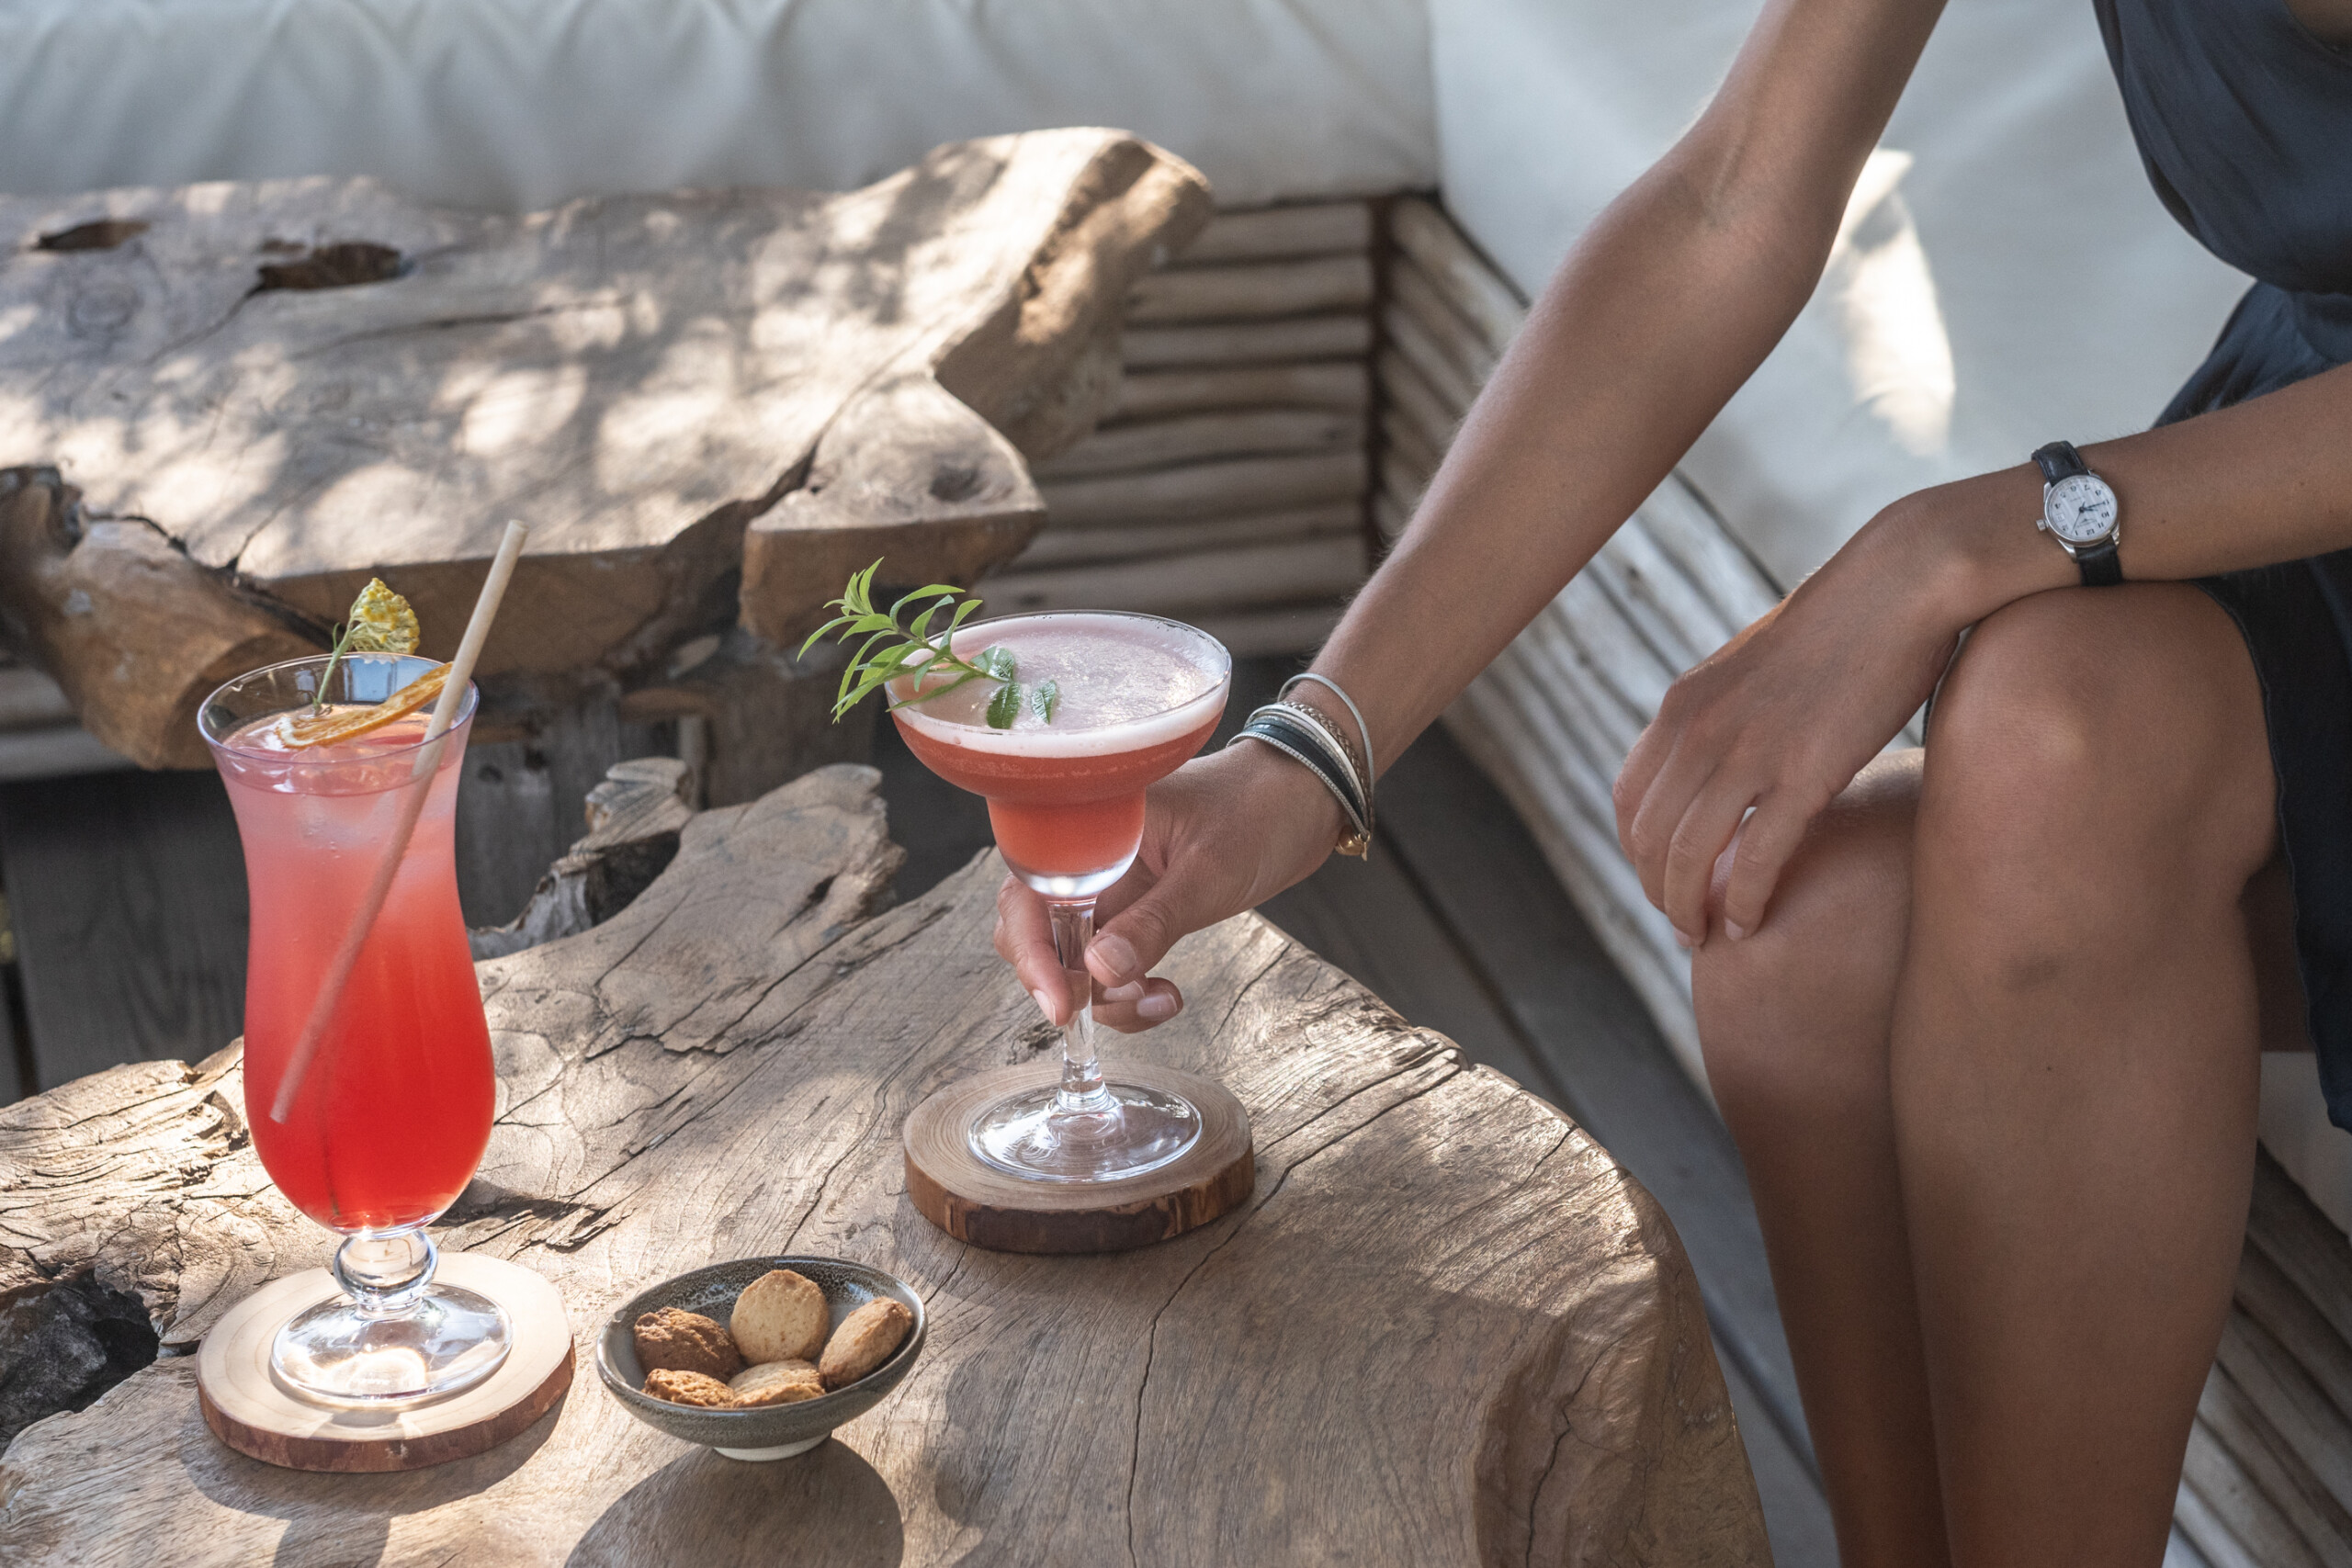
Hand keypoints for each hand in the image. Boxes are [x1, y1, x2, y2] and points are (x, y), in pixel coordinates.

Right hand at [993, 740, 1343, 1030]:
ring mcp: (1109, 885)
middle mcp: (1087, 858)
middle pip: (1036, 932)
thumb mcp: (1209, 872)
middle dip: (1068, 982)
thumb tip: (1097, 972)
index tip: (1061, 1004)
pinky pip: (1108, 961)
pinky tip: (1164, 995)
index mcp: (1088, 827)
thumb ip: (1153, 923)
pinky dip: (1127, 990)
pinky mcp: (1134, 909)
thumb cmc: (1259, 811)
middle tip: (1122, 1003)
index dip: (1031, 952)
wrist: (1304, 798)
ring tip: (1159, 999)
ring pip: (1072, 956)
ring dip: (1105, 995)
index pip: (1027, 893)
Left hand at [1613, 486, 2023, 944]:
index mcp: (1682, 705)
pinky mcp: (1805, 770)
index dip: (1637, 852)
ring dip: (1690, 908)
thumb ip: (1723, 715)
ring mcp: (1749, 751)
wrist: (1901, 582)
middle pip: (1649, 837)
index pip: (1628, 799)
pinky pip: (1756, 857)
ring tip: (1707, 937)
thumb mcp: (1754, 668)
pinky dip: (1744, 901)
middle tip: (1684, 925)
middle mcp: (1700, 729)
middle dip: (1658, 892)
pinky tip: (1751, 923)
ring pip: (1689, 856)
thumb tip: (1720, 758)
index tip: (1661, 881)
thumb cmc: (1842, 625)